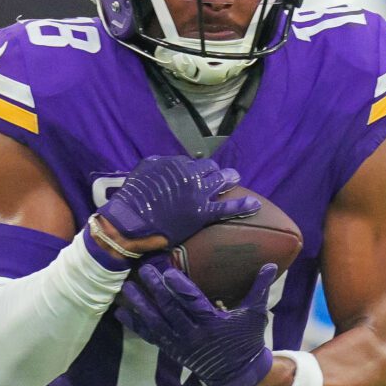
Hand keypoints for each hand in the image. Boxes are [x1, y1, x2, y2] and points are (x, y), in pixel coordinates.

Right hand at [90, 156, 251, 261]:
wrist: (131, 222)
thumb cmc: (132, 198)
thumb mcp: (142, 171)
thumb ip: (157, 164)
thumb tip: (165, 163)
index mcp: (175, 164)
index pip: (191, 163)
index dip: (194, 169)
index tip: (194, 174)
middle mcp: (190, 175)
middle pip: (209, 168)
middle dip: (214, 171)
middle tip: (218, 175)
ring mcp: (198, 194)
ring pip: (220, 181)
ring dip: (229, 179)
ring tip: (234, 179)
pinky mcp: (202, 214)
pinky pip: (226, 208)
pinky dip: (241, 206)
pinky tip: (254, 204)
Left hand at [113, 260, 278, 385]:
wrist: (240, 374)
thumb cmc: (248, 341)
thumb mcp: (255, 315)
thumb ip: (260, 289)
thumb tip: (272, 265)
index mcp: (214, 324)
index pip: (194, 303)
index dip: (180, 288)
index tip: (168, 272)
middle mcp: (195, 335)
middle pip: (171, 310)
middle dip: (155, 289)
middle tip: (144, 269)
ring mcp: (181, 345)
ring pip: (156, 323)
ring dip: (140, 305)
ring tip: (127, 288)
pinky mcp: (173, 350)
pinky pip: (151, 336)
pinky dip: (136, 325)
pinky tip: (121, 312)